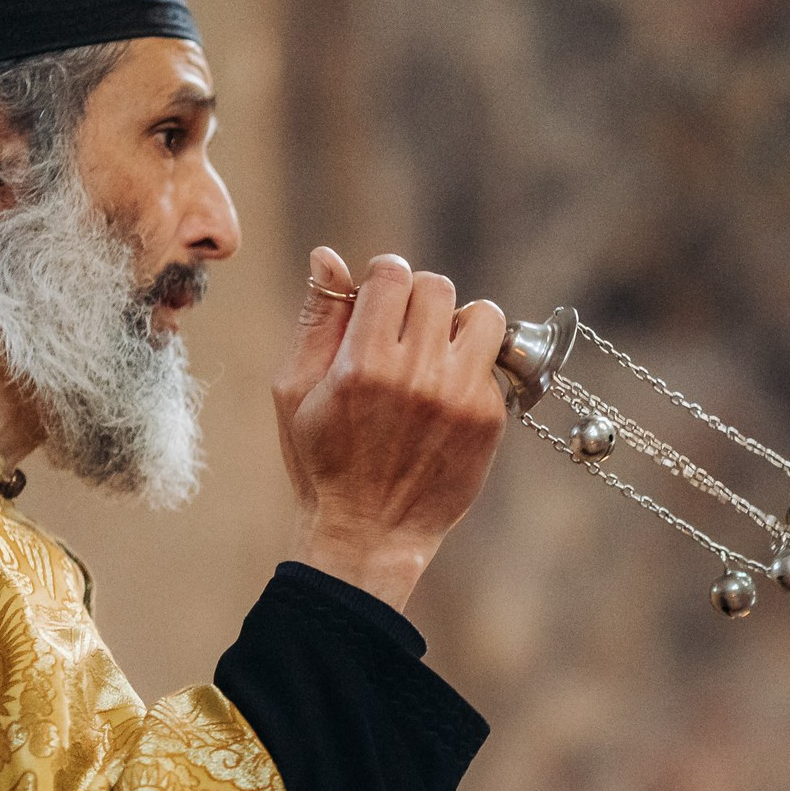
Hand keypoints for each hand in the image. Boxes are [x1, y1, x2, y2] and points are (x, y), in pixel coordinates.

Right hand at [274, 246, 508, 610]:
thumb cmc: (322, 461)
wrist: (369, 533)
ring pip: (483, 316)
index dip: (384, 278)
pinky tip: (445, 395)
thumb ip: (317, 320)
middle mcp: (416, 375)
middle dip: (418, 299)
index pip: (394, 274)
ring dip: (460, 323)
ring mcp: (460, 397)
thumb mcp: (296, 391)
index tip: (378, 300)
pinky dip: (471, 368)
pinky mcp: (489, 419)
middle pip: (438, 287)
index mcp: (362, 364)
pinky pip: (493, 363)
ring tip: (436, 351)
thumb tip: (328, 257)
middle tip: (404, 329)